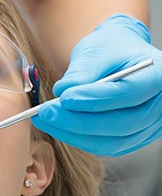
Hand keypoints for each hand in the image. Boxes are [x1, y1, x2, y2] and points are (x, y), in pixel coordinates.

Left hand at [31, 14, 161, 155]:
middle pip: (121, 123)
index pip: (129, 93)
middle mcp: (159, 106)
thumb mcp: (97, 50)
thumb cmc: (112, 49)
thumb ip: (82, 71)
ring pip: (110, 141)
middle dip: (79, 121)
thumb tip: (63, 91)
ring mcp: (148, 127)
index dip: (95, 99)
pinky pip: (103, 146)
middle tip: (46, 112)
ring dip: (73, 133)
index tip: (65, 98)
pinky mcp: (131, 140)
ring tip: (45, 119)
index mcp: (159, 76)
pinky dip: (77, 138)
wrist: (119, 58)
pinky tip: (56, 126)